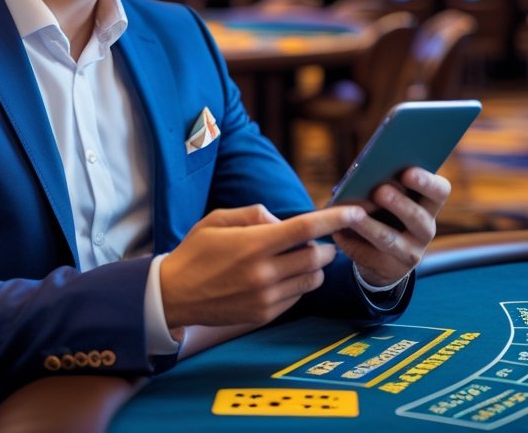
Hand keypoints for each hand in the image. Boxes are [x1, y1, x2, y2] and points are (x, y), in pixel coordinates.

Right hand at [160, 204, 363, 329]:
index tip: (355, 212)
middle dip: (325, 245)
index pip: (305, 229)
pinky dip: (298, 284)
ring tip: (298, 259)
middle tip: (315, 240)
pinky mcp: (264, 315)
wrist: (173, 295)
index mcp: (253, 244)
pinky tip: (280, 277)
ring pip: (312, 279)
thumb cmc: (195, 252)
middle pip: (316, 256)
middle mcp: (264, 273)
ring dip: (314, 266)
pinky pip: (297, 297)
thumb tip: (281, 222)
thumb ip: (253, 214)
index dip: (334, 219)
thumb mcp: (217, 219)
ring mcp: (265, 298)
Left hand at [333, 167, 450, 287]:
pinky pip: (369, 255)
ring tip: (353, 214)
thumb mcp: (389, 198)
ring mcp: (411, 251)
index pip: (440, 191)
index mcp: (429, 204)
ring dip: (370, 226)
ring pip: (390, 238)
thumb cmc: (383, 211)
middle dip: (397, 203)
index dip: (426, 181)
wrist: (382, 254)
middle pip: (417, 216)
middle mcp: (426, 228)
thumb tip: (362, 175)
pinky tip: (338, 233)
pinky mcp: (391, 268)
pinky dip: (351, 242)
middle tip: (380, 190)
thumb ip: (383, 184)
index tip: (407, 171)